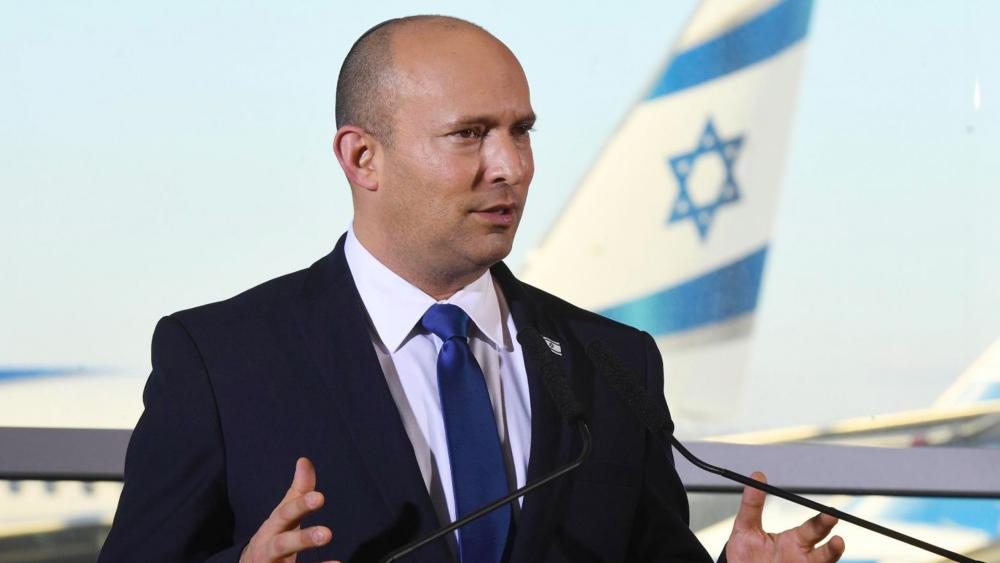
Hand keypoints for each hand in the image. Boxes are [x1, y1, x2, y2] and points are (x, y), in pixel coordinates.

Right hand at [240, 457, 338, 562]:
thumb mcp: (283, 514)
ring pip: (285, 558)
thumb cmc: (273, 536)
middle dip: (303, 539)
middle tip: (327, 533)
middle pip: (283, 544)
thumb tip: (304, 460)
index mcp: (272, 527)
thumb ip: (298, 491)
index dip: (301, 505)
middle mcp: (270, 548)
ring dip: (305, 551)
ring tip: (327, 540)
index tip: (319, 497)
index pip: (286, 514)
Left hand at [725, 472, 844, 562]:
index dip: (823, 520)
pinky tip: (804, 562)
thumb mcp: (745, 527)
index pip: (813, 527)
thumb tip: (757, 475)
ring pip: (822, 562)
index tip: (831, 512)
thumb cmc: (745, 554)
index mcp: (793, 540)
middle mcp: (802, 556)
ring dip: (831, 553)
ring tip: (837, 542)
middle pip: (824, 548)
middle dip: (831, 540)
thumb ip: (752, 504)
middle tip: (835, 528)